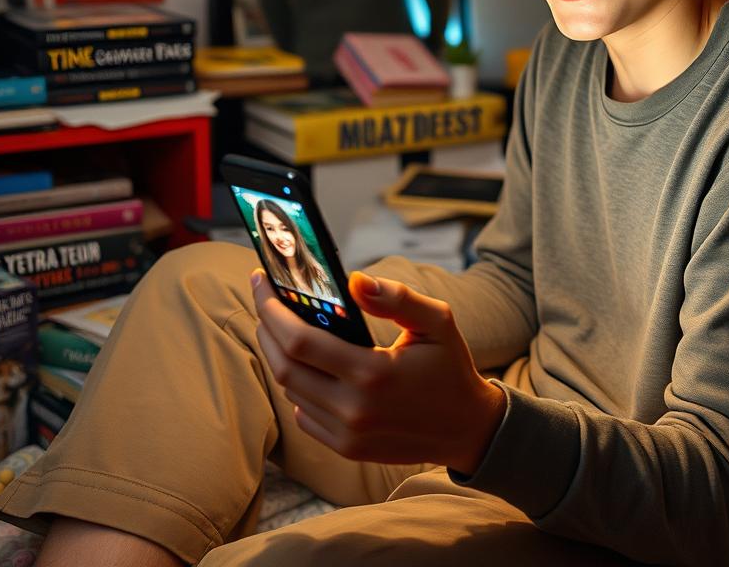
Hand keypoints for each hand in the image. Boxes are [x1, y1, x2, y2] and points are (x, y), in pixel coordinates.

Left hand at [252, 269, 506, 474]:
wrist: (467, 427)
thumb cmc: (450, 367)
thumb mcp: (437, 321)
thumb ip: (397, 298)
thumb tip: (354, 281)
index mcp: (372, 374)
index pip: (300, 342)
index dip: (272, 311)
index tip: (262, 282)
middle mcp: (353, 409)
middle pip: (283, 367)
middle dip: (266, 328)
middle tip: (264, 299)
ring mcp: (347, 434)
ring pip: (290, 391)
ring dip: (278, 355)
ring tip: (280, 324)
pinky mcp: (346, 447)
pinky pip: (303, 415)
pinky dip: (296, 385)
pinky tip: (306, 363)